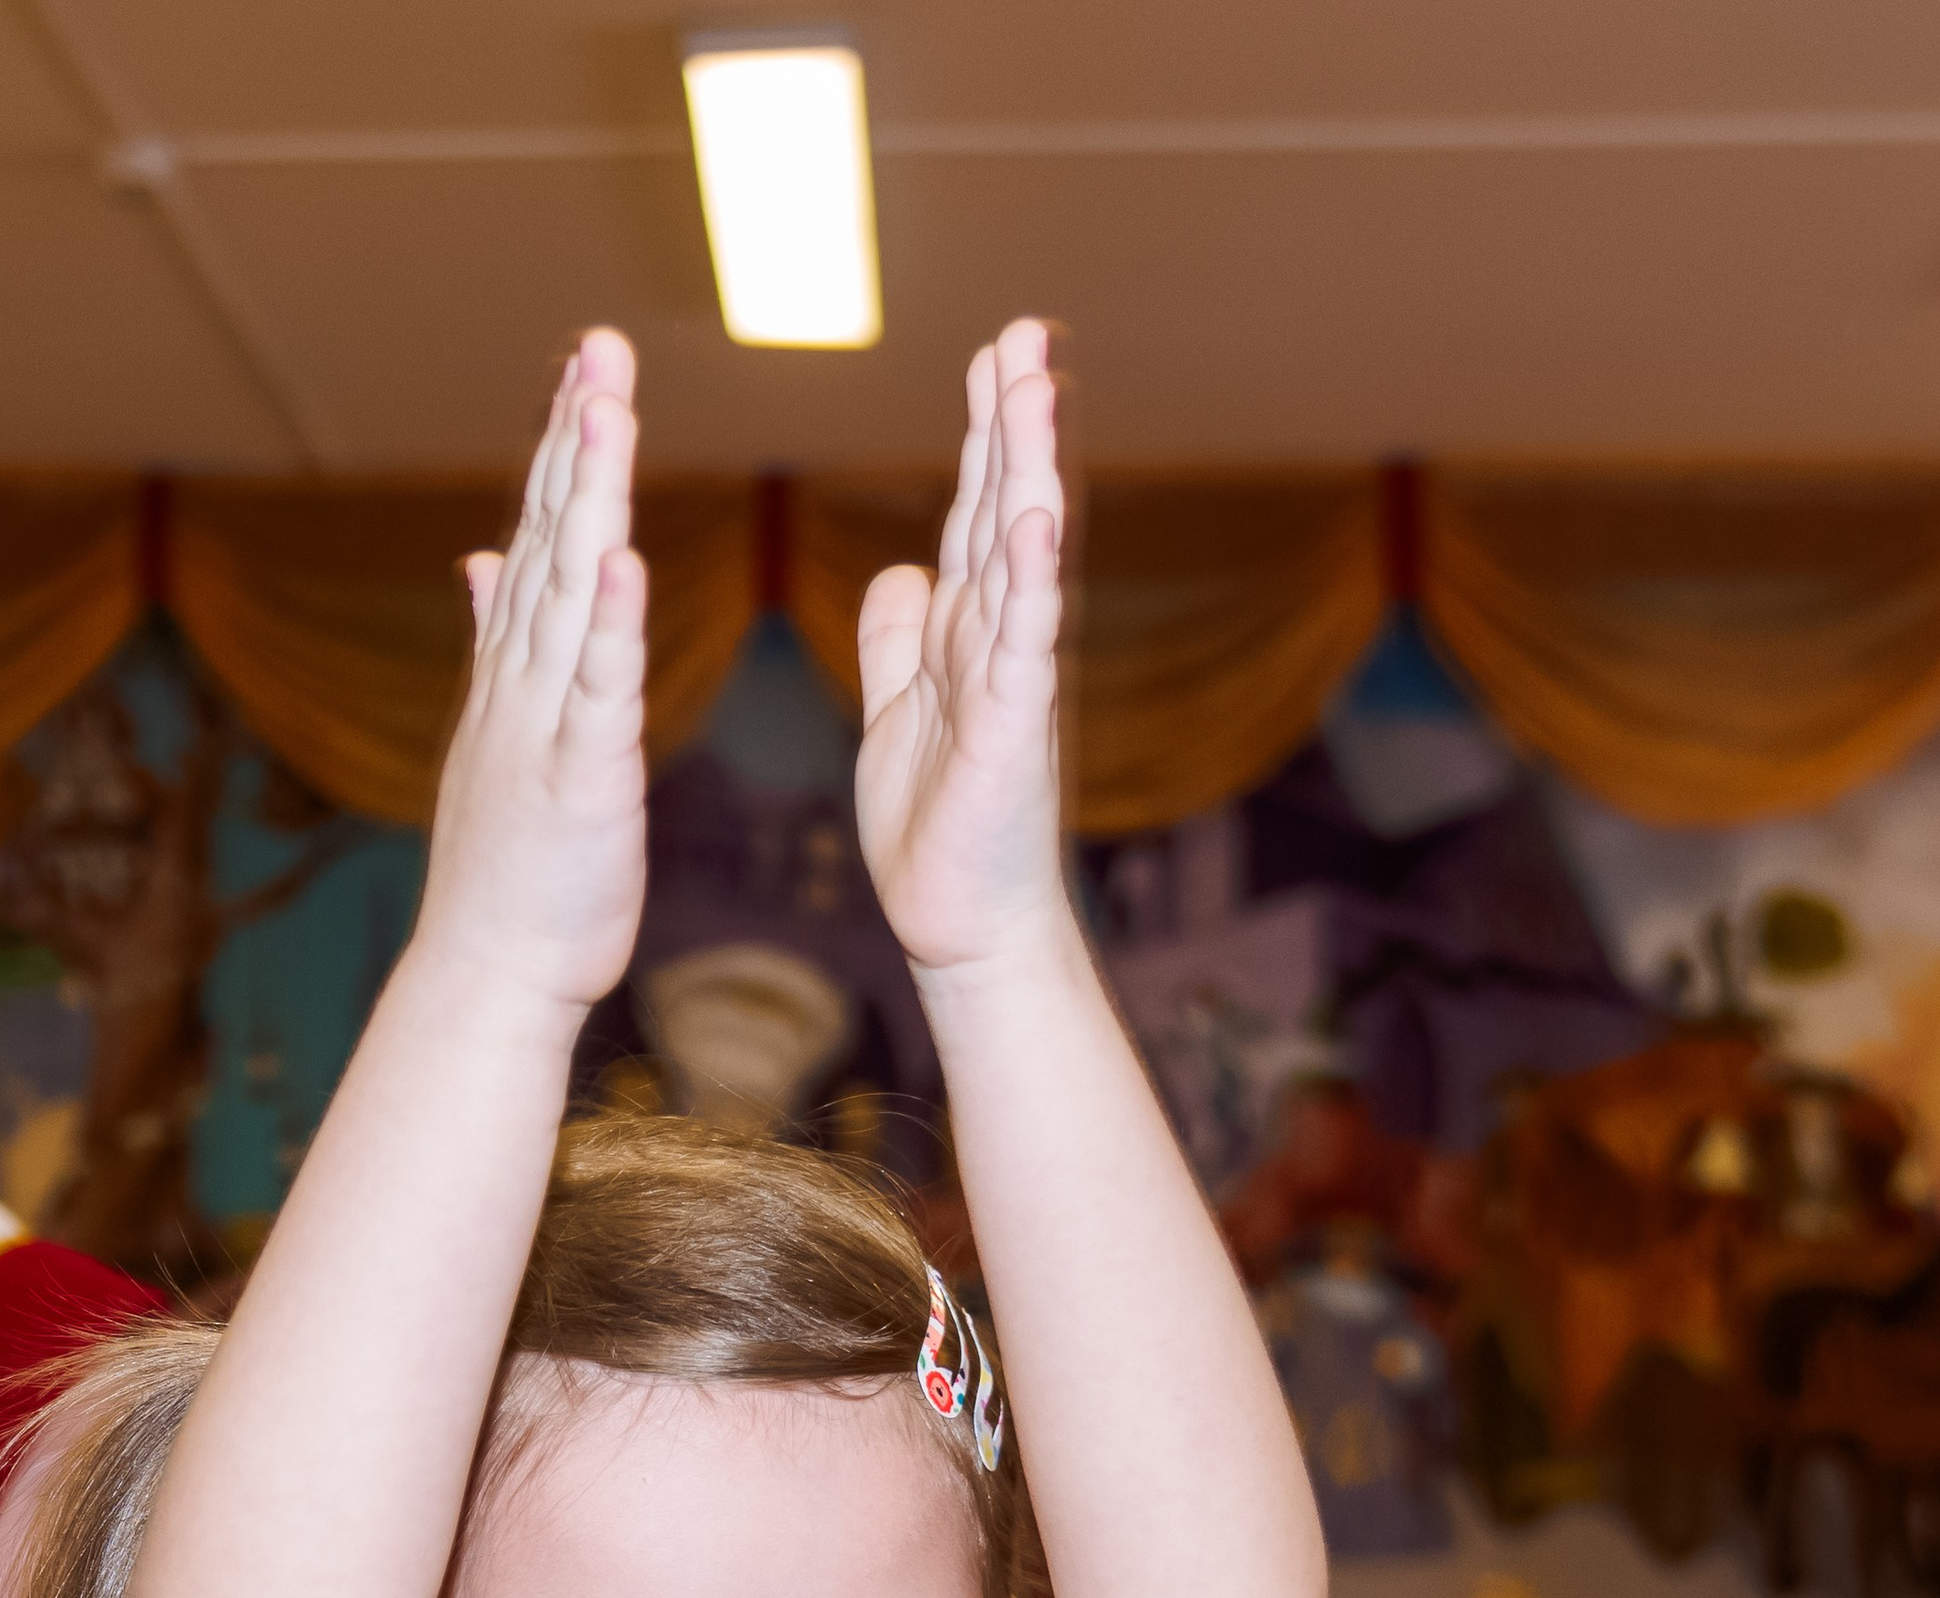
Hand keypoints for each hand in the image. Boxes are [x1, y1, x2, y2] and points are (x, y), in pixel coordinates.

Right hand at [418, 329, 648, 1016]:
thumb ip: (497, 641)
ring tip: (606, 416)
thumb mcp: (506, 736)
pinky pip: (599, 695)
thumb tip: (482, 560)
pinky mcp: (581, 783)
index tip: (585, 364)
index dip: (561, 448)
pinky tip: (626, 562)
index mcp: (518, 673)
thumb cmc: (514, 868)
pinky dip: (613, 628)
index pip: (540, 537)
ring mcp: (546, 728)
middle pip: (552, 541)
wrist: (490, 973)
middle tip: (598, 346)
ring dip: (588, 503)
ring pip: (571, 597)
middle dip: (574, 440)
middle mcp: (524, 684)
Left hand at [855, 320, 1068, 980]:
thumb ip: (900, 635)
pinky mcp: (1013, 726)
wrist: (960, 922)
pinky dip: (1034, 578)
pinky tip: (1040, 518)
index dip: (984, 432)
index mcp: (967, 631)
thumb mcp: (899, 709)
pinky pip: (1026, 641)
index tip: (996, 351)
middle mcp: (999, 639)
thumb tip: (902, 567)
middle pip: (1006, 509)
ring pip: (1023, 553)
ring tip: (1036, 385)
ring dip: (1030, 468)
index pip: (977, 512)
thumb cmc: (937, 827)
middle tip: (1025, 333)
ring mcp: (1012, 677)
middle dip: (1015, 420)